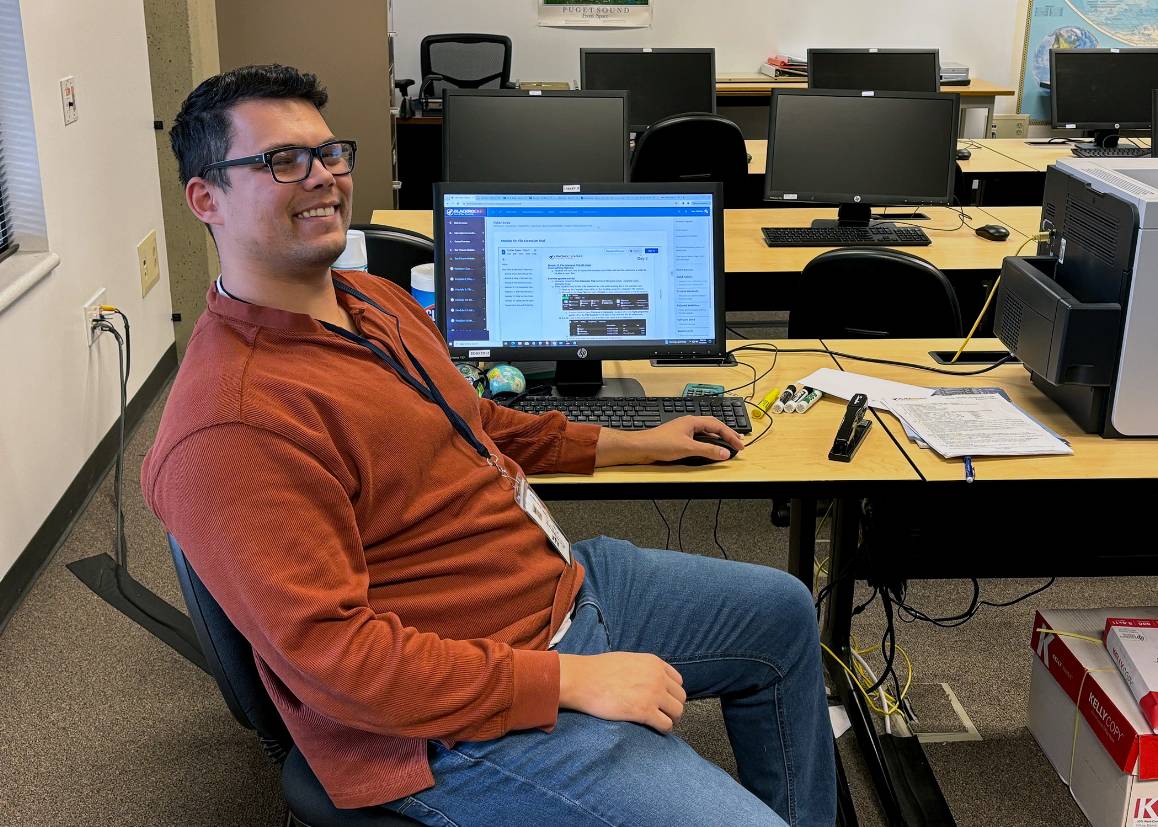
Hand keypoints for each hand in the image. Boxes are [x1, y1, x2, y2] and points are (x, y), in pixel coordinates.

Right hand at [558, 652, 685, 732]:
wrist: (583, 679)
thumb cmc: (598, 670)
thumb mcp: (628, 660)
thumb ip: (644, 669)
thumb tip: (649, 680)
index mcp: (654, 663)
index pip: (678, 681)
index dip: (672, 693)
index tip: (664, 701)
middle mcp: (657, 677)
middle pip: (680, 698)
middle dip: (673, 707)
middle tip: (663, 715)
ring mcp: (653, 694)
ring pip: (677, 712)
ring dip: (670, 719)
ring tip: (659, 723)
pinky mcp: (645, 712)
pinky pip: (666, 724)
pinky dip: (663, 729)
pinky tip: (654, 729)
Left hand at [595, 416, 743, 466]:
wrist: (642, 447)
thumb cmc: (660, 443)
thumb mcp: (688, 448)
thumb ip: (707, 450)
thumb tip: (724, 453)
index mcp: (693, 421)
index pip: (718, 425)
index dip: (731, 435)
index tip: (739, 445)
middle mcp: (689, 424)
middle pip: (713, 427)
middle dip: (727, 435)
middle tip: (738, 444)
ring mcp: (684, 431)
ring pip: (706, 433)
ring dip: (718, 439)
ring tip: (728, 446)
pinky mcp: (679, 439)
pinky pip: (699, 439)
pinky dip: (708, 444)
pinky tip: (710, 450)